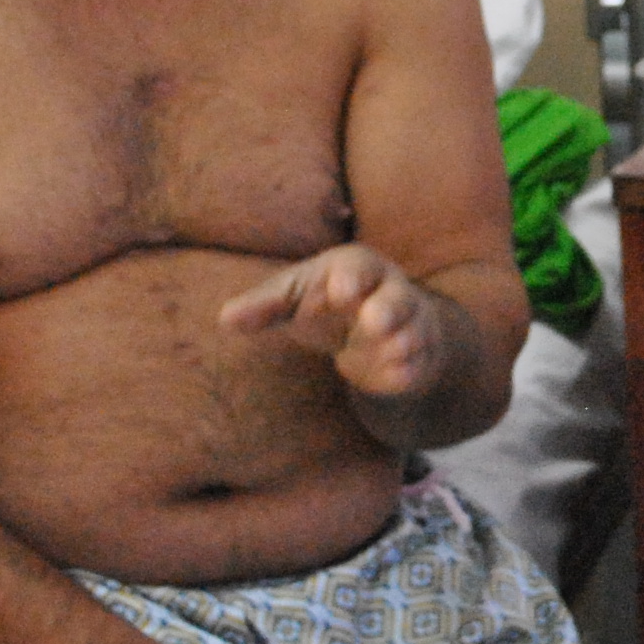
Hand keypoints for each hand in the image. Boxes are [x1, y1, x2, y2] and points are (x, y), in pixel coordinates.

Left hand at [220, 245, 445, 400]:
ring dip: (403, 341)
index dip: (350, 278)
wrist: (373, 329)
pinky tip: (395, 377)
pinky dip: (408, 371)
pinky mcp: (416, 359)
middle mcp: (389, 293)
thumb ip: (262, 307)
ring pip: (414, 331)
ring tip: (392, 350)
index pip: (357, 266)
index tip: (339, 292)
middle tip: (374, 321)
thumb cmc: (324, 304)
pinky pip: (417, 365)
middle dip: (388, 308)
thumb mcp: (292, 299)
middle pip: (397, 296)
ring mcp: (408, 326)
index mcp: (356, 269)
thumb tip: (225, 319)